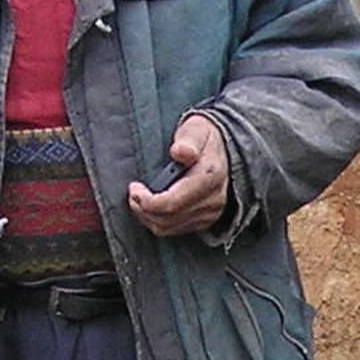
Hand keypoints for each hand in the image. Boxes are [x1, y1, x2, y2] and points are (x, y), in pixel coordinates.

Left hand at [128, 113, 228, 236]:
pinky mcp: (206, 220)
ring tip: (140, 200)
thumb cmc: (204, 138)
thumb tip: (180, 152)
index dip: (147, 201)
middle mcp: (213, 199)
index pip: (172, 203)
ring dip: (148, 217)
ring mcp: (211, 213)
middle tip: (134, 193)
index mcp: (209, 177)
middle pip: (168, 218)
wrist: (225, 150)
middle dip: (143, 209)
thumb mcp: (196, 130)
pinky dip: (159, 221)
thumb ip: (188, 140)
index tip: (135, 187)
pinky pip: (176, 230)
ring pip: (169, 227)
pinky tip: (152, 207)